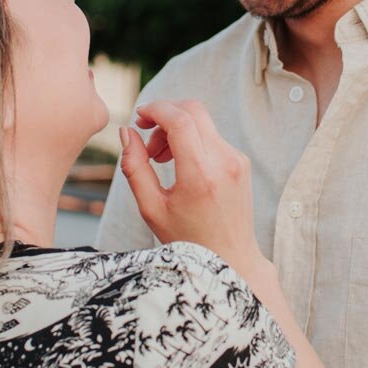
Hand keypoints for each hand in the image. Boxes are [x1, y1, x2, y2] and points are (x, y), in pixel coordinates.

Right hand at [119, 99, 263, 272]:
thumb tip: (126, 132)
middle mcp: (224, 161)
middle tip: (147, 139)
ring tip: (160, 158)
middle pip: (193, 110)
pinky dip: (192, 139)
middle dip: (164, 114)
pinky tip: (180, 165)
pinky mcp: (241, 162)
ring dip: (177, 128)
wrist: (232, 257)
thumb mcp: (152, 208)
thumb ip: (135, 168)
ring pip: (202, 122)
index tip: (138, 118)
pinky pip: (212, 136)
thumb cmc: (188, 239)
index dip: (155, 109)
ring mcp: (237, 160)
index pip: (180, 119)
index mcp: (200, 174)